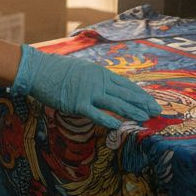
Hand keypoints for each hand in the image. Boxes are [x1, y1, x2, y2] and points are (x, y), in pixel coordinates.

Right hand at [10, 45, 160, 128]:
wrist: (38, 70)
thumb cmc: (57, 70)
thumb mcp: (81, 69)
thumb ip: (95, 78)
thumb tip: (106, 86)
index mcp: (100, 73)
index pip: (126, 85)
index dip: (140, 94)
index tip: (151, 101)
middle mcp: (98, 81)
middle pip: (125, 94)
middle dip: (143, 103)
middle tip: (157, 111)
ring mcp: (88, 92)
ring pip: (116, 104)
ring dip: (132, 112)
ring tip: (145, 118)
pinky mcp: (77, 104)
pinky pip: (96, 114)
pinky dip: (108, 120)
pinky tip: (120, 126)